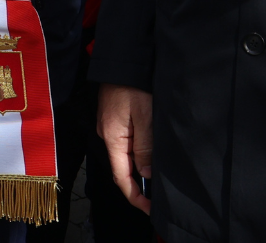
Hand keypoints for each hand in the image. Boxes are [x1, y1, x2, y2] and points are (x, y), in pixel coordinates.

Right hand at [97, 84, 152, 213]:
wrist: (124, 56)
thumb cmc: (134, 82)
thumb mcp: (145, 116)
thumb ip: (145, 147)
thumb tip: (146, 175)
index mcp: (112, 138)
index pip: (121, 177)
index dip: (135, 196)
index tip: (150, 209)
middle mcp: (107, 134)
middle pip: (121, 168)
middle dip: (138, 185)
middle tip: (158, 196)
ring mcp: (109, 125)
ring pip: (124, 155)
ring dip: (139, 168)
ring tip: (158, 178)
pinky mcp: (115, 117)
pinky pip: (125, 141)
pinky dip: (137, 152)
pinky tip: (150, 154)